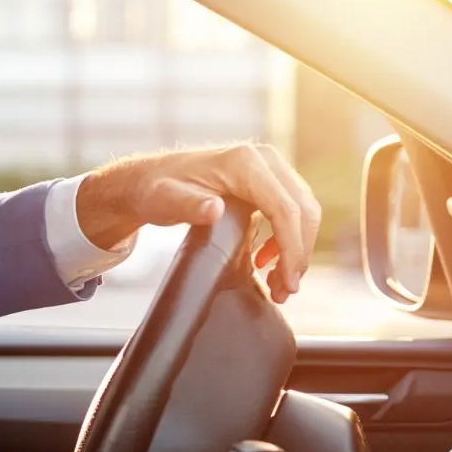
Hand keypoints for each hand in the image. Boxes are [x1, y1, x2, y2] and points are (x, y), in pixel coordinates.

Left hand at [75, 143, 322, 302]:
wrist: (150, 180)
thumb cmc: (156, 190)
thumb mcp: (165, 200)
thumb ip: (187, 206)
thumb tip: (214, 210)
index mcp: (245, 163)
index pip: (284, 208)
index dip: (292, 248)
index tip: (287, 283)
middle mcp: (264, 160)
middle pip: (301, 210)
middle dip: (298, 254)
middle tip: (285, 291)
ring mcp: (268, 168)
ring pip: (301, 212)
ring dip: (296, 250)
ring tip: (278, 285)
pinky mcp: (267, 181)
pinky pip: (289, 211)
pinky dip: (286, 239)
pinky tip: (266, 262)